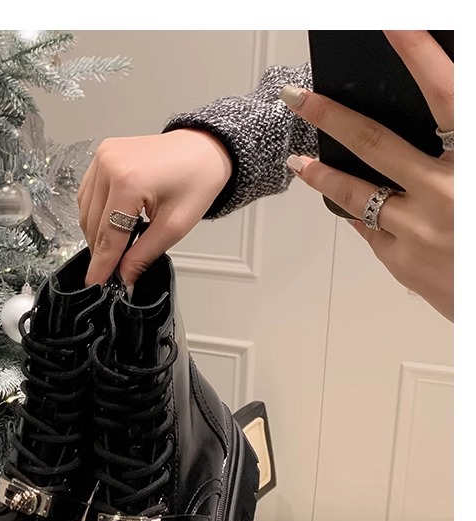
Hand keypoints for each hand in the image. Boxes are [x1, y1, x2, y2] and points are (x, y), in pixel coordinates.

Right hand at [77, 129, 232, 286]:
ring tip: (116, 247)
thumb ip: (143, 255)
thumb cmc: (196, 180)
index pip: (108, 234)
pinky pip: (87, 195)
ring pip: (86, 211)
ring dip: (97, 234)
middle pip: (93, 224)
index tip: (96, 285)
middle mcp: (108, 165)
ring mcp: (102, 157)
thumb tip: (123, 278)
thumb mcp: (174, 226)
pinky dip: (95, 214)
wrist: (202, 149)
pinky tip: (111, 224)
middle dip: (101, 251)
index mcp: (128, 181)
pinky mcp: (101, 155)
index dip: (102, 265)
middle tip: (113, 271)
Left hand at [281, 30, 453, 320]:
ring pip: (354, 192)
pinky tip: (346, 204)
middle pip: (374, 141)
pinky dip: (357, 212)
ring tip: (299, 161)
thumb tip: (440, 125)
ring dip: (322, 174)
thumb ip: (460, 146)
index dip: (417, 53)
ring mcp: (417, 229)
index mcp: (474, 161)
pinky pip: (367, 228)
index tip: (392, 24)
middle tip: (298, 96)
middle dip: (330, 114)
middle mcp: (444, 190)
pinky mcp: (401, 261)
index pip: (446, 93)